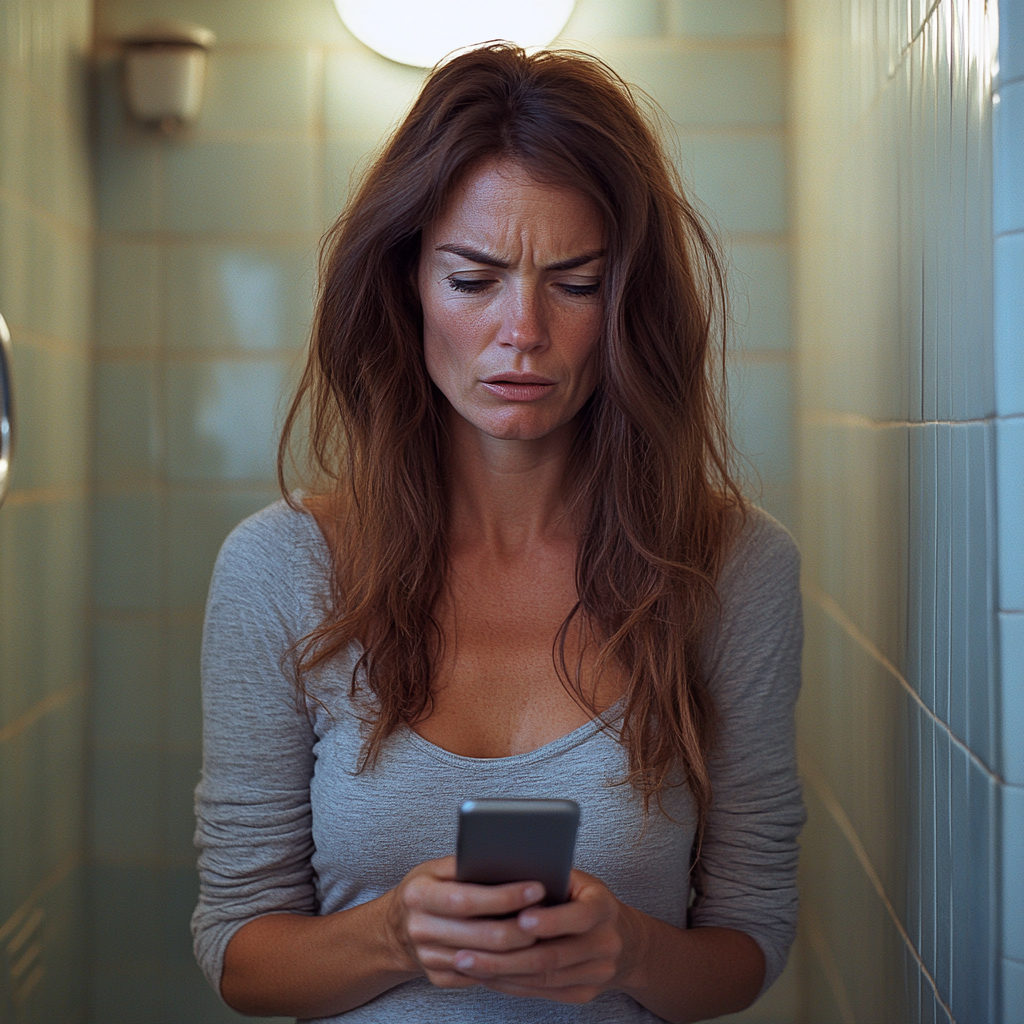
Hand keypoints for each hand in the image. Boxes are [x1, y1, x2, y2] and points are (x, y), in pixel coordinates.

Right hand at [387, 856, 549, 990]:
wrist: (396, 927)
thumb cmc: (427, 887)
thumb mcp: (436, 867)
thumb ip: (466, 864)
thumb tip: (509, 859)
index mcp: (419, 895)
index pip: (467, 899)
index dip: (505, 896)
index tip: (537, 888)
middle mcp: (420, 929)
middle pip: (481, 935)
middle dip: (522, 926)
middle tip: (550, 914)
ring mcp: (428, 958)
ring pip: (485, 960)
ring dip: (519, 949)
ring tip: (545, 932)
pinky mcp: (438, 978)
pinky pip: (480, 976)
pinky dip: (506, 965)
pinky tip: (525, 951)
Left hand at [443, 869, 647, 1004]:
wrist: (623, 938)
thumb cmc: (585, 898)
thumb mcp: (576, 879)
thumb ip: (549, 877)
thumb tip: (503, 868)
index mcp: (604, 907)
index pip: (579, 916)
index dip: (550, 920)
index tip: (519, 918)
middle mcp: (606, 944)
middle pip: (552, 956)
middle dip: (505, 956)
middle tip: (466, 951)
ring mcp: (597, 973)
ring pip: (543, 978)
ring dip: (500, 973)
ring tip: (466, 964)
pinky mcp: (584, 993)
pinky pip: (542, 993)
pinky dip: (511, 984)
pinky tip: (485, 976)